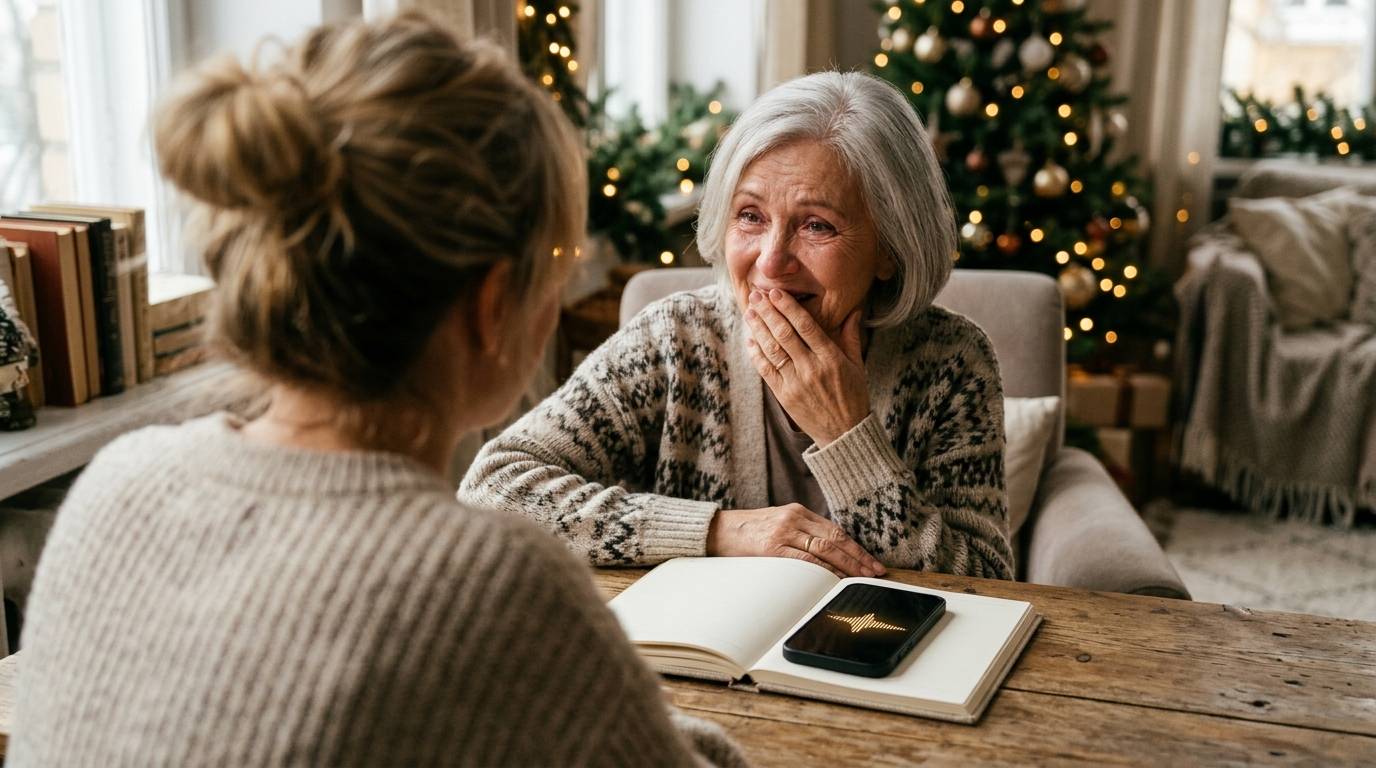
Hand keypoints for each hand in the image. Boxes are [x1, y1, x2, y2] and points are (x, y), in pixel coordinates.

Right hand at [705, 504, 885, 577]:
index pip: (834, 531)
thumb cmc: (747, 532)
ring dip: (847, 565)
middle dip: (858, 557)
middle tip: (876, 571)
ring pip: (824, 549)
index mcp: (797, 512)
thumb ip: (800, 532)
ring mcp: (783, 532)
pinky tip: (835, 578)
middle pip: (835, 539)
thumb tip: (828, 554)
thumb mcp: (777, 523)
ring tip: (862, 577)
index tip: (871, 561)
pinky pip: (805, 559)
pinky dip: (823, 570)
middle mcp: (794, 518)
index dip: (856, 547)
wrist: (717, 530)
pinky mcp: (772, 547)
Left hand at [744, 289, 869, 446]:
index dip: (789, 307)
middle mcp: (811, 368)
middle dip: (768, 312)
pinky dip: (757, 354)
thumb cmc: (853, 396)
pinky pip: (766, 370)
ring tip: (750, 312)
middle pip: (785, 334)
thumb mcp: (857, 365)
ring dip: (759, 329)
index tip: (776, 292)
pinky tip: (751, 339)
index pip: (806, 326)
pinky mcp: (784, 395)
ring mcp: (795, 382)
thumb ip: (851, 337)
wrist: (843, 432)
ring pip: (773, 350)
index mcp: (831, 358)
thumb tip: (854, 310)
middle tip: (756, 295)